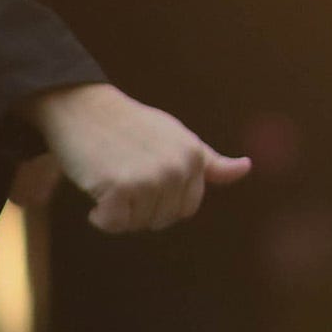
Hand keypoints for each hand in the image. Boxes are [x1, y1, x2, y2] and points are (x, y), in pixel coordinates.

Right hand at [26, 81, 251, 230]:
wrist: (85, 107)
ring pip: (137, 224)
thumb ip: (210, 161)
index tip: (144, 176)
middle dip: (140, 207)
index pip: (186, 209)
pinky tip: (96, 186)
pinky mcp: (121, 187)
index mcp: (194, 158)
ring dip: (118, 210)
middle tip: (123, 174)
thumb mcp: (177, 137)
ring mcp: (150, 178)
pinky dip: (99, 215)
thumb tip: (246, 168)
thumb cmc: (131, 124)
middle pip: (162, 220)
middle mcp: (178, 169)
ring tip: (110, 176)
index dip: (161, 201)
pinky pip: (113, 224)